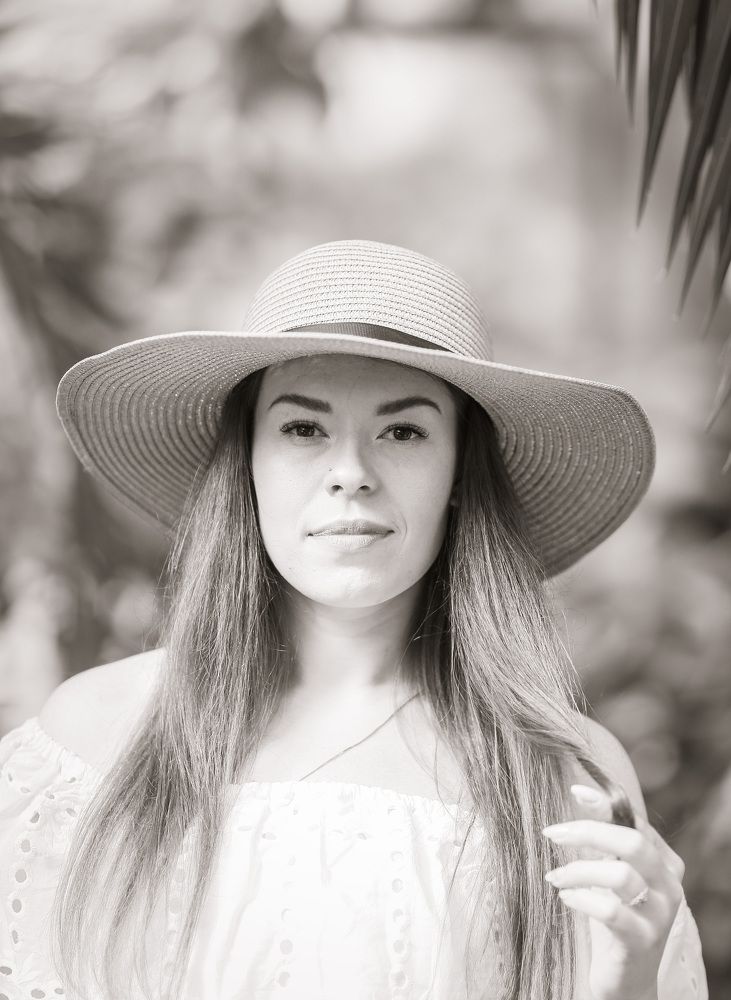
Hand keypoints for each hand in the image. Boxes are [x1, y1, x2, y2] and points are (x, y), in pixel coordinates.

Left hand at [542, 784, 685, 999]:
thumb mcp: (613, 875)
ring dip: (577, 870)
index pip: (636, 822)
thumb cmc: (616, 918)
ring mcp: (660, 915)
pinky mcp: (642, 941)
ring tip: (555, 877)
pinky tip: (565, 898)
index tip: (575, 792)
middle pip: (631, 844)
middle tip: (552, 833)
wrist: (627, 979)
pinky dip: (581, 898)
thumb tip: (580, 797)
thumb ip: (605, 843)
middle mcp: (669, 886)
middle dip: (587, 832)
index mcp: (665, 863)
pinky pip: (610, 911)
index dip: (605, 804)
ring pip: (619, 875)